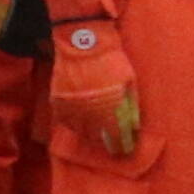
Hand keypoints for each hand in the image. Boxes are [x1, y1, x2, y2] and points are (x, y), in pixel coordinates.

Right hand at [48, 17, 146, 165]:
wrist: (82, 43)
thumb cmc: (111, 59)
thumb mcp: (128, 81)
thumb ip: (130, 105)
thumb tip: (134, 126)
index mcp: (110, 106)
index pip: (117, 134)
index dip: (122, 144)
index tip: (125, 150)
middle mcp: (90, 110)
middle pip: (99, 136)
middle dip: (107, 143)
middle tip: (112, 147)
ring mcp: (72, 106)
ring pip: (81, 132)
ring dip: (91, 137)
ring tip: (97, 138)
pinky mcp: (58, 101)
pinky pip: (65, 121)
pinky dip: (74, 125)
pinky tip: (80, 126)